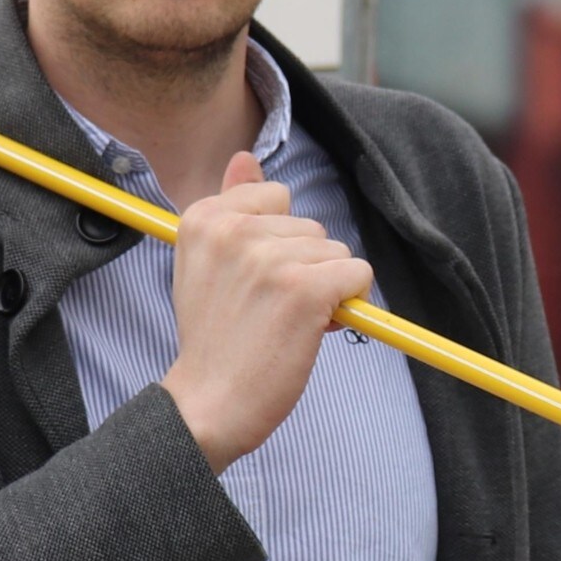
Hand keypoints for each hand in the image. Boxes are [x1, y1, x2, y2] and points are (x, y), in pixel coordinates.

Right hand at [161, 151, 373, 472]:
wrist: (208, 404)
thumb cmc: (213, 338)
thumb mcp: (205, 263)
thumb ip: (229, 206)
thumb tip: (245, 157)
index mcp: (203, 217)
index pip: (274, 197)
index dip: (276, 241)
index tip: (251, 280)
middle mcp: (233, 230)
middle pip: (309, 225)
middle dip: (303, 266)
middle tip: (267, 310)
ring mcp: (269, 258)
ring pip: (335, 251)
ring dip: (324, 288)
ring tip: (284, 323)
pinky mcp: (304, 289)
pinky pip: (357, 274)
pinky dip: (348, 303)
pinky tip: (312, 328)